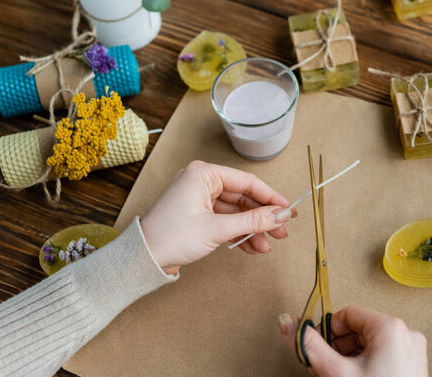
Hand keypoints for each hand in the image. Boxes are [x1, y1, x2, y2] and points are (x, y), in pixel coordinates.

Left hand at [141, 160, 295, 273]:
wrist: (143, 258)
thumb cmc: (171, 237)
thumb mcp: (217, 229)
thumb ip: (252, 221)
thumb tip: (280, 215)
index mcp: (203, 174)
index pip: (247, 182)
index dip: (271, 197)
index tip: (288, 210)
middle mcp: (202, 181)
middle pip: (243, 197)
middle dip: (262, 218)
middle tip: (281, 232)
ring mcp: (199, 198)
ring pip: (236, 211)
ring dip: (252, 229)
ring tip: (266, 245)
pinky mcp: (198, 214)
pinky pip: (225, 220)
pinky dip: (239, 233)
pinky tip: (253, 247)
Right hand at [278, 306, 427, 376]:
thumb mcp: (337, 371)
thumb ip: (310, 345)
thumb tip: (288, 322)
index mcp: (390, 328)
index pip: (347, 314)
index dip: (328, 331)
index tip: (319, 346)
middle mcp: (405, 334)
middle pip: (359, 329)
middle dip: (339, 347)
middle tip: (329, 365)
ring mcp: (412, 350)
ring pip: (370, 343)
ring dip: (351, 356)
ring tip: (343, 374)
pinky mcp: (412, 364)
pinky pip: (384, 354)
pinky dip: (367, 364)